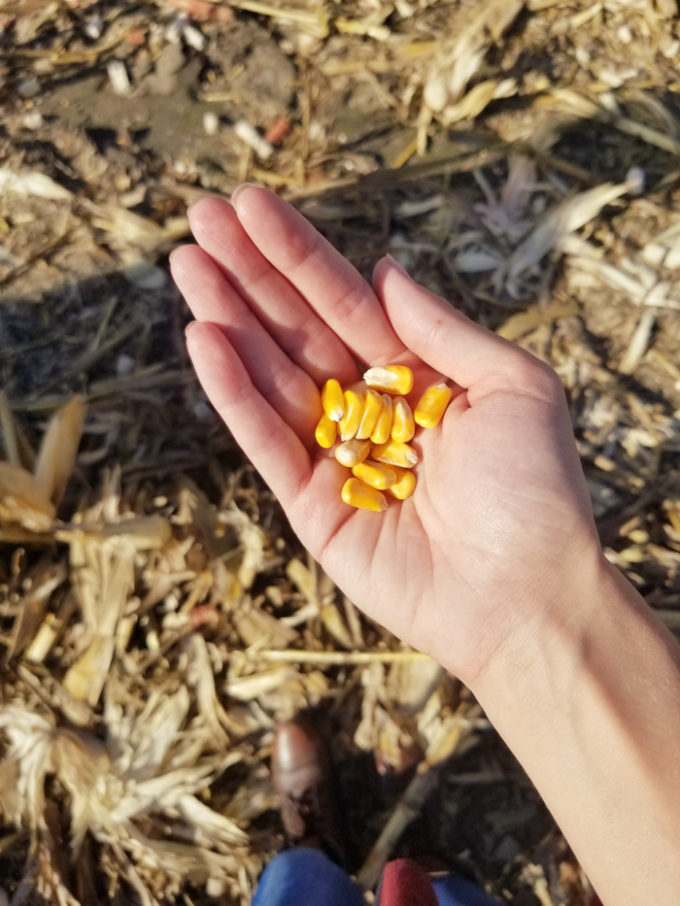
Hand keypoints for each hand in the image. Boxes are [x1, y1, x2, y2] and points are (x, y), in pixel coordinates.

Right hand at [170, 186, 600, 685]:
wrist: (524, 593)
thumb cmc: (534, 489)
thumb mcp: (513, 386)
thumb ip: (443, 329)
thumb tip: (385, 270)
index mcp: (415, 376)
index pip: (345, 301)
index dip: (298, 254)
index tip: (249, 203)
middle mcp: (370, 409)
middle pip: (298, 329)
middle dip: (250, 273)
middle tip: (198, 216)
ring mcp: (336, 456)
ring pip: (271, 376)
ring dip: (228, 319)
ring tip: (187, 264)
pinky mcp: (311, 506)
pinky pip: (265, 441)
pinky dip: (234, 393)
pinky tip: (203, 339)